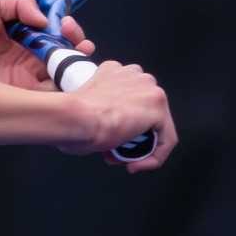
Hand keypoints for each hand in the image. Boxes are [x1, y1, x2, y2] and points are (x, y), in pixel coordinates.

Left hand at [0, 0, 93, 90]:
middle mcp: (31, 60)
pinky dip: (68, 84)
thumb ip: (20, 2)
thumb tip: (45, 18)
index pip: (55, 35)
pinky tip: (69, 70)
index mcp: (24, 40)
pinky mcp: (27, 98)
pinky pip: (55, 94)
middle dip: (77, 43)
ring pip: (66, 73)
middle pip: (66, 54)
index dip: (66, 28)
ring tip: (77, 50)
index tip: (66, 23)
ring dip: (78, 62)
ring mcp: (31, 81)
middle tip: (72, 36)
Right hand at [58, 59, 176, 171]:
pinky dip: (154, 157)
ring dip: (140, 146)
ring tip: (121, 158)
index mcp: (115, 71)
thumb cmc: (69, 115)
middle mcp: (136, 75)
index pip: (128, 98)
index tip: (106, 138)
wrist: (74, 117)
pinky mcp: (158, 108)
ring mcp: (149, 89)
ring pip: (155, 126)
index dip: (119, 122)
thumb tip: (102, 128)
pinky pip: (166, 140)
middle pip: (143, 111)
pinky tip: (135, 165)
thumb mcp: (84, 104)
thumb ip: (98, 107)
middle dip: (131, 135)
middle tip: (112, 151)